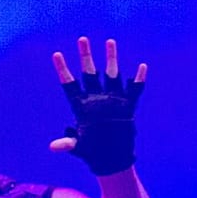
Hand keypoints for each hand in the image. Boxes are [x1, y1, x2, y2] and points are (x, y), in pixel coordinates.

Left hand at [50, 37, 147, 175]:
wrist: (111, 158)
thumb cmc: (92, 152)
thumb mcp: (79, 147)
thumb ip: (68, 143)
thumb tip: (54, 147)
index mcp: (81, 106)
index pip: (70, 84)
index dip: (63, 70)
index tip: (57, 54)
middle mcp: (96, 99)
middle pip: (90, 73)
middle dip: (86, 56)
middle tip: (82, 39)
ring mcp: (112, 100)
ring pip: (111, 75)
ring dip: (111, 58)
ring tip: (110, 41)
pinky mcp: (127, 107)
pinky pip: (135, 91)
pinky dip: (138, 80)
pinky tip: (142, 67)